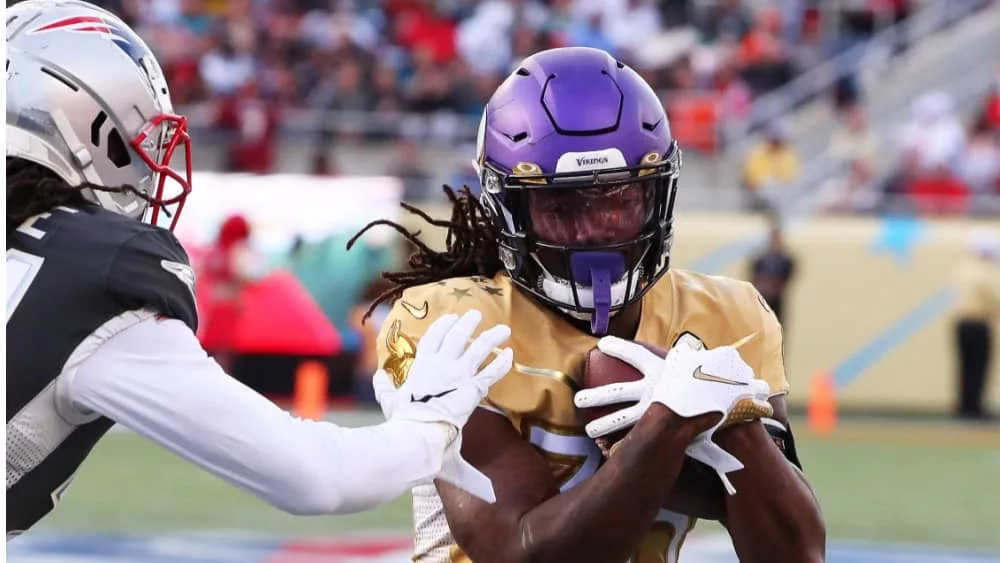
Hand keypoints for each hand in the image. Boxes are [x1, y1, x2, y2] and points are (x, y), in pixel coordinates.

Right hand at [374, 310, 513, 501]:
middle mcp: (442, 364)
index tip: (451, 318)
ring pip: (480, 348)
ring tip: (503, 329)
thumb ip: (384, 386)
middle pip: (458, 336)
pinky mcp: (474, 388)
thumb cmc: (403, 419)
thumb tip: (377, 376)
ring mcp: (460, 374)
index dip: (443, 325)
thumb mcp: (388, 400)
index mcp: (422, 365)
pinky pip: (493, 372)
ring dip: (492, 336)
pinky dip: (503, 363)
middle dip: (468, 323)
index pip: (434, 337)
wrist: (420, 433)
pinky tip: (510, 354)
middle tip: (476, 315)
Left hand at [574, 335, 771, 493]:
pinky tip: (609, 454)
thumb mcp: (718, 362)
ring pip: (620, 419)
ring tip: (587, 432)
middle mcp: (653, 390)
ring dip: (602, 425)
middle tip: (577, 399)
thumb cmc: (729, 385)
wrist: (734, 413)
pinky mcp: (663, 433)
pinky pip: (637, 441)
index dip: (617, 348)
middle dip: (595, 395)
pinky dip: (623, 448)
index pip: (635, 353)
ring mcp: (655, 413)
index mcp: (664, 368)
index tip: (600, 344)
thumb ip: (706, 358)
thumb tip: (709, 352)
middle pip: (615, 391)